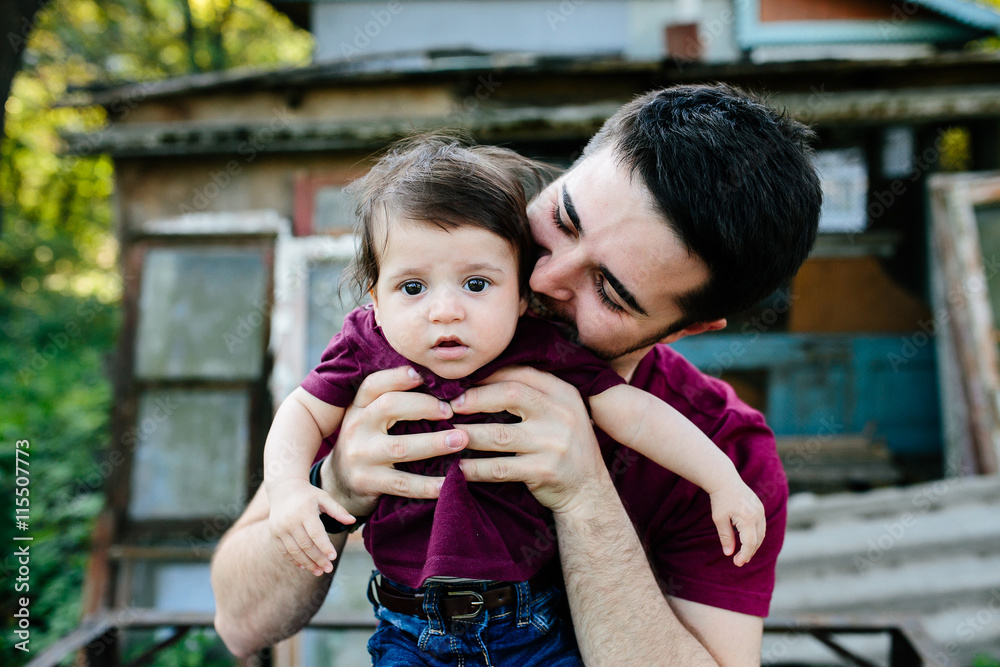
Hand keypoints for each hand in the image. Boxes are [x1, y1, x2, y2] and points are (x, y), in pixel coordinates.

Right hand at [267, 479, 354, 575]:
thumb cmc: (308, 495)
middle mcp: (290, 521)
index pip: (316, 533)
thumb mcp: (324, 498)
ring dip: (308, 563)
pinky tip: (305, 566)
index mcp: (304, 511)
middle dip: (318, 559)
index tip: (333, 557)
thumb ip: (338, 510)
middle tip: (329, 568)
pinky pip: (285, 551)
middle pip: (306, 545)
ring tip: (319, 571)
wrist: (283, 489)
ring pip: (295, 551)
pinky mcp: (274, 534)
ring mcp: (280, 529)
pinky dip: (295, 560)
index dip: (325, 546)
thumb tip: (353, 521)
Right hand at [320, 366, 469, 516]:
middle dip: (424, 405)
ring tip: (461, 440)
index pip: (374, 384)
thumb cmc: (367, 444)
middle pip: (389, 406)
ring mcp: (359, 456)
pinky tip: (448, 482)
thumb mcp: (369, 419)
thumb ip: (392, 402)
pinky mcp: (366, 483)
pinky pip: (403, 483)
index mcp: (357, 406)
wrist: (338, 485)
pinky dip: (427, 484)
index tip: (424, 375)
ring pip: (400, 446)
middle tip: (450, 411)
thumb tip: (438, 384)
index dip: (399, 376)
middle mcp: (355, 427)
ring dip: (434, 443)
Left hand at [451, 366, 613, 514]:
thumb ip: (534, 395)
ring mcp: (553, 444)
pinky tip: (459, 467)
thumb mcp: (560, 413)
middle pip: (509, 394)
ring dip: (467, 435)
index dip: (489, 375)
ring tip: (446, 435)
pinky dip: (475, 468)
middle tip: (451, 405)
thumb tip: (485, 377)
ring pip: (499, 435)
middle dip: (475, 398)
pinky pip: (499, 468)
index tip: (465, 381)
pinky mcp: (543, 471)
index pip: (521, 373)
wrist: (590, 492)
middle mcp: (561, 414)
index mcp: (564, 393)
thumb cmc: (564, 447)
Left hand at [708, 482, 765, 566]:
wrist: (724, 480)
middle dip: (749, 552)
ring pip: (761, 534)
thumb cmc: (719, 499)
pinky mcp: (760, 508)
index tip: (737, 563)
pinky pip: (761, 526)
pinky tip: (747, 541)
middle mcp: (758, 515)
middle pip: (758, 540)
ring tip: (743, 554)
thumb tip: (729, 553)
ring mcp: (761, 511)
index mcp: (748, 518)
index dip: (744, 555)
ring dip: (754, 545)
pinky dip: (756, 536)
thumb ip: (726, 536)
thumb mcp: (719, 519)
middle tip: (739, 561)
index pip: (750, 543)